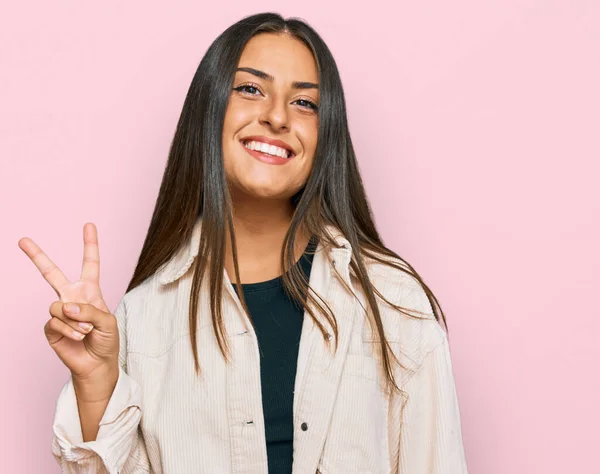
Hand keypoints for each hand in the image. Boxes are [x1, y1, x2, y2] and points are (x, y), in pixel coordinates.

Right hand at [18, 223, 118, 382]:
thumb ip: (89, 310)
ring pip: (58, 306)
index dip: (89, 244)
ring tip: (86, 331)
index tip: (89, 225)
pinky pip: (55, 322)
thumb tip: (66, 305)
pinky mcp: (51, 327)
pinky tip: (78, 338)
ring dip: (76, 321)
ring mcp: (60, 312)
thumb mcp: (107, 322)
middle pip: (51, 273)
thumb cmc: (107, 340)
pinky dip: (69, 330)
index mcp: (90, 290)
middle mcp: (72, 297)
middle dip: (37, 256)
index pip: (90, 263)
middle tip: (23, 240)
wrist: (97, 364)